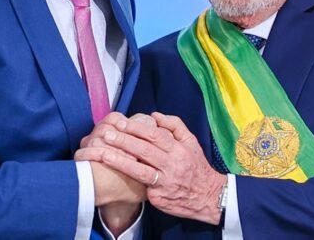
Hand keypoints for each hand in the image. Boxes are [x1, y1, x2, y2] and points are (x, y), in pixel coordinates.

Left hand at [85, 112, 225, 224]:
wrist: (209, 196)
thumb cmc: (196, 166)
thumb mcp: (191, 142)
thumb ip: (175, 126)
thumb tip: (154, 115)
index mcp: (179, 149)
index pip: (155, 135)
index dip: (136, 128)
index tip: (121, 123)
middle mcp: (172, 165)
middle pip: (144, 151)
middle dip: (124, 141)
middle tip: (107, 134)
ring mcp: (164, 183)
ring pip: (140, 171)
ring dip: (120, 162)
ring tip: (103, 154)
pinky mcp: (159, 198)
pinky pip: (142, 188)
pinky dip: (127, 181)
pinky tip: (112, 176)